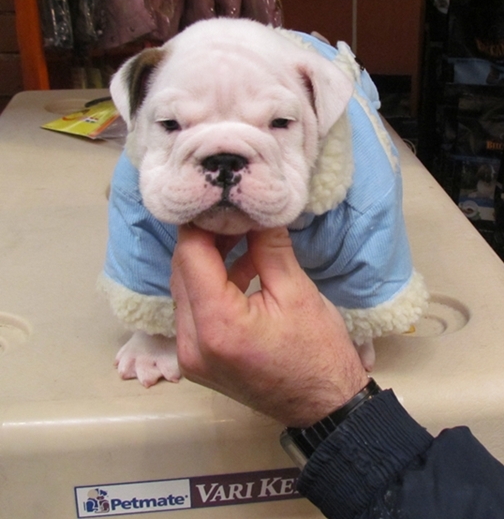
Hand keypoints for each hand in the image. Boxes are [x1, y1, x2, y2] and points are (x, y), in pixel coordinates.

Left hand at [171, 225, 368, 426]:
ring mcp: (190, 357)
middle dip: (205, 240)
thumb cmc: (318, 353)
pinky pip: (194, 311)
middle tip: (235, 217)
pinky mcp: (197, 361)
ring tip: (241, 239)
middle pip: (182, 272)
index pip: (190, 256)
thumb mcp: (297, 293)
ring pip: (184, 290)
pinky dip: (211, 287)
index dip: (202, 223)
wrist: (324, 409)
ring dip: (208, 262)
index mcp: (217, 326)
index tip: (221, 203)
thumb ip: (268, 247)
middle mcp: (191, 344)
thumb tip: (254, 211)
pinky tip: (241, 269)